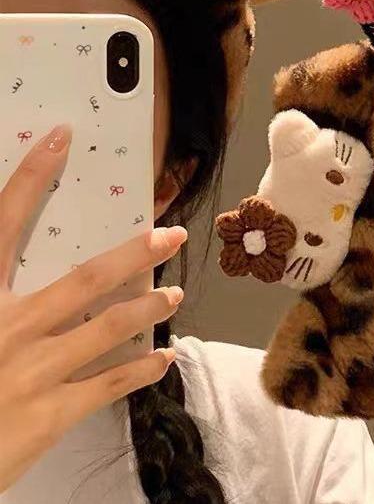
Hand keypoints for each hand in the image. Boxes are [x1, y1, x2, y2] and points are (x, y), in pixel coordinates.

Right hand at [0, 125, 186, 491]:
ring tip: (175, 293)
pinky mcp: (49, 416)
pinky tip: (164, 359)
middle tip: (170, 235)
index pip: (3, 224)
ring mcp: (34, 372)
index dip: (31, 178)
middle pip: (87, 278)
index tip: (60, 140)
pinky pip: (109, 386)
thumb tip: (16, 270)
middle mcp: (10, 327)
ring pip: (111, 328)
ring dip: (150, 307)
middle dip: (136, 253)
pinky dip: (141, 371)